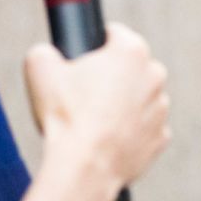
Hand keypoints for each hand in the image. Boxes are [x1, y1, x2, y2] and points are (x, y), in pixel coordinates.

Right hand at [23, 22, 170, 200]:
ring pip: (140, 98)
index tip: (83, 59)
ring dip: (122, 104)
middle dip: (111, 76)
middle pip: (130, 67)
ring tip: (93, 120)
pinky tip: (107, 139)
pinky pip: (144, 128)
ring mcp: (161, 109)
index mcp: (132, 51)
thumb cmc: (65, 115)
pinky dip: (129, 132)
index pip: (114, 34)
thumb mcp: (39, 67)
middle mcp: (154, 76)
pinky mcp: (160, 138)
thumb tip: (47, 54)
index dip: (95, 44)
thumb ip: (45, 51)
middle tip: (84, 93)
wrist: (84, 166)